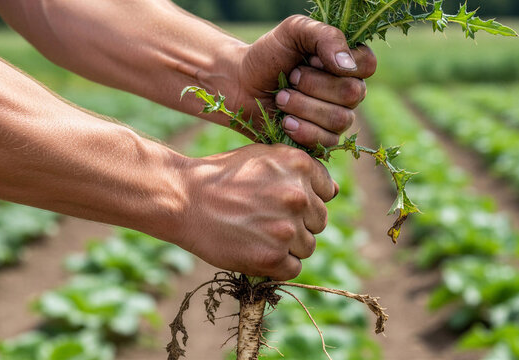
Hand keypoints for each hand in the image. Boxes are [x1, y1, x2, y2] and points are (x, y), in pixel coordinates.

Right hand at [174, 144, 337, 280]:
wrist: (184, 199)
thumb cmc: (222, 177)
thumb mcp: (263, 157)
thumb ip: (300, 171)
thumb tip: (334, 191)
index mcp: (300, 165)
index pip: (326, 192)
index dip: (304, 200)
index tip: (280, 202)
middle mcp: (299, 195)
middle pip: (319, 222)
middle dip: (298, 224)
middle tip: (264, 220)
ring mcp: (287, 227)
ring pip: (308, 247)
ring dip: (287, 246)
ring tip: (256, 234)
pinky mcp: (273, 255)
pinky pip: (292, 269)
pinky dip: (276, 265)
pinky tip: (254, 250)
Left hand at [225, 15, 376, 147]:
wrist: (241, 85)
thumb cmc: (268, 56)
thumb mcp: (294, 31)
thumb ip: (325, 36)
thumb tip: (347, 66)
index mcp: (347, 62)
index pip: (367, 65)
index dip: (339, 65)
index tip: (309, 58)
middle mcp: (349, 91)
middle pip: (353, 94)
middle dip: (314, 86)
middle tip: (290, 78)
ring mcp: (338, 117)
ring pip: (340, 119)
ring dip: (304, 107)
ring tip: (281, 98)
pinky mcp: (323, 140)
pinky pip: (327, 141)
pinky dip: (302, 130)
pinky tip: (284, 121)